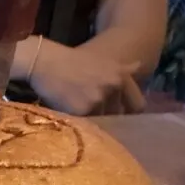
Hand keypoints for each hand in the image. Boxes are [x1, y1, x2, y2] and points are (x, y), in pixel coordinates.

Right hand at [28, 41, 144, 115]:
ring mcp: (98, 99)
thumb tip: (140, 65)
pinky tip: (67, 111)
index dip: (128, 112)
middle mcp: (113, 87)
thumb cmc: (70, 60)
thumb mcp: (101, 60)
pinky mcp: (82, 110)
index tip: (117, 114)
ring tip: (76, 108)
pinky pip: (85, 124)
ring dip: (91, 119)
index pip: (137, 105)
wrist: (44, 61)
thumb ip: (123, 68)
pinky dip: (78, 121)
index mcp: (121, 76)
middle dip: (106, 115)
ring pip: (101, 122)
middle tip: (88, 108)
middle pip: (117, 116)